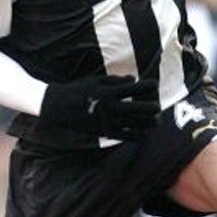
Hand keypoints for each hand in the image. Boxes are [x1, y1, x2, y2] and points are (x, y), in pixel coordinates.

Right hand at [39, 74, 159, 140]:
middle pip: (141, 109)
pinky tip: (145, 134)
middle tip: (158, 107)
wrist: (59, 107)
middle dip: (154, 107)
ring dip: (150, 123)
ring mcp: (108, 122)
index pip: (137, 88)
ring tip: (155, 121)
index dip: (149, 85)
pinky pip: (127, 137)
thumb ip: (117, 80)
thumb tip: (134, 80)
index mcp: (109, 92)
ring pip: (138, 125)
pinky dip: (139, 136)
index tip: (154, 85)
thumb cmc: (79, 90)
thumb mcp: (96, 80)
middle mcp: (111, 108)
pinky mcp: (105, 132)